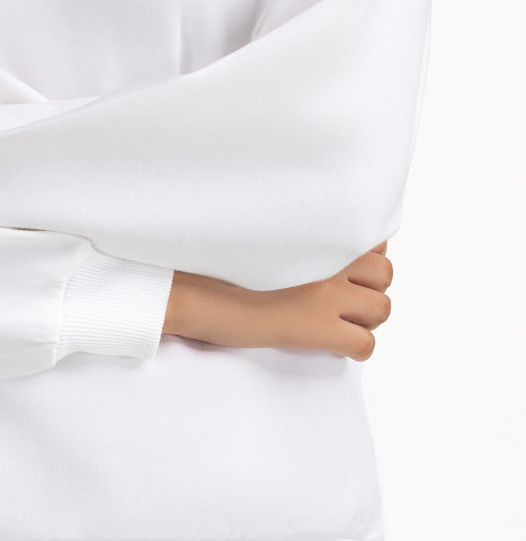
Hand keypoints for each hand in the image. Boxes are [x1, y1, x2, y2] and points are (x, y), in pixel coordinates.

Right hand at [163, 240, 392, 361]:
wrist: (198, 291)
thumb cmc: (217, 263)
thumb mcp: (263, 238)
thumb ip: (297, 238)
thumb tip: (316, 247)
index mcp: (315, 235)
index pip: (373, 240)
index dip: (368, 256)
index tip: (351, 267)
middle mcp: (328, 261)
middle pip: (384, 274)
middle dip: (372, 287)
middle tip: (346, 298)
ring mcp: (327, 296)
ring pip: (382, 309)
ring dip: (367, 317)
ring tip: (341, 320)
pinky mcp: (318, 329)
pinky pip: (365, 344)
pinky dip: (357, 347)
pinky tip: (334, 344)